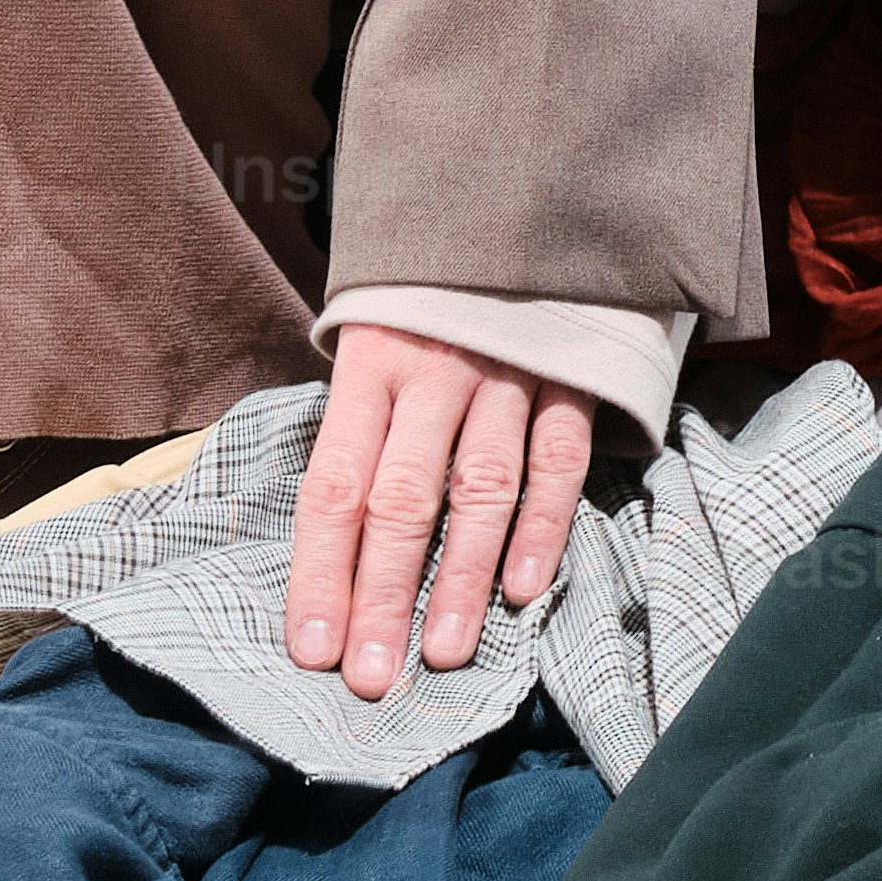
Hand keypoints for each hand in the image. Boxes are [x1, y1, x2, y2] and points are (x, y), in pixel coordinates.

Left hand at [291, 319, 600, 702]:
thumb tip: (327, 545)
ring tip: (444, 652)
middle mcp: (434, 371)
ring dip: (460, 578)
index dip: (320, 571)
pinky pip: (557, 459)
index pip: (333, 485)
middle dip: (382, 595)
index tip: (311, 649)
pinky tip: (523, 590)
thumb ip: (360, 425)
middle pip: (401, 499)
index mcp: (370, 364)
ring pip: (480, 489)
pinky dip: (542, 526)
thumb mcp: (374, 337)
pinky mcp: (570, 376)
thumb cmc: (428, 299)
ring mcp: (506, 374)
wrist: (520, 203)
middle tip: (371, 677)